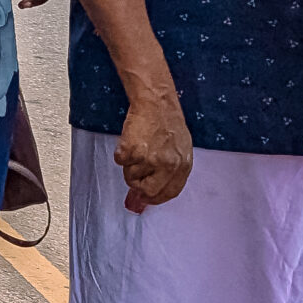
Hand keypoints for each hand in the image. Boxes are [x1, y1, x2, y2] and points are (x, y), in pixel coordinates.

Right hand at [115, 88, 193, 209]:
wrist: (156, 105)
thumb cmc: (168, 124)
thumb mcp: (180, 151)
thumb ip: (171, 173)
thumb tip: (151, 193)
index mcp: (182, 166)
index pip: (169, 193)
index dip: (156, 197)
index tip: (147, 198)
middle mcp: (166, 165)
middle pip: (148, 190)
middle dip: (139, 186)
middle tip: (135, 177)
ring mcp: (148, 159)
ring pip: (130, 176)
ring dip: (130, 166)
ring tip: (137, 149)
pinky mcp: (130, 151)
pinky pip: (120, 162)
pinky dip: (121, 155)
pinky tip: (130, 143)